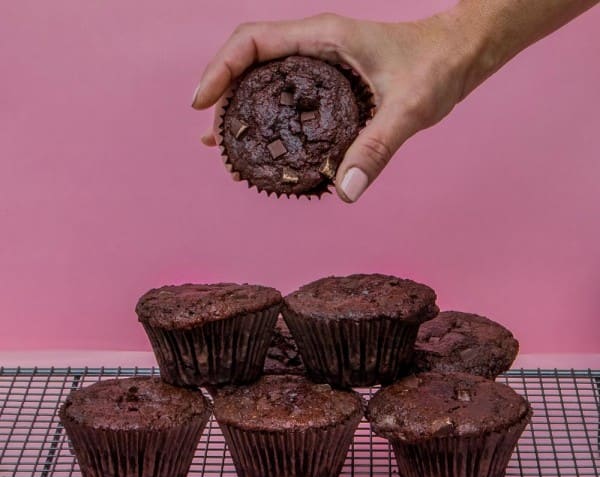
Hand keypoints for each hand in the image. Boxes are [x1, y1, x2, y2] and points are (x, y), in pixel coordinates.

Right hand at [191, 12, 476, 202]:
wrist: (459, 55)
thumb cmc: (438, 68)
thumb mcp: (409, 108)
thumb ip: (377, 148)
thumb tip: (345, 191)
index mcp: (324, 38)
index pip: (252, 41)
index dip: (220, 69)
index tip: (202, 105)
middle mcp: (316, 48)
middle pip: (249, 63)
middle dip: (224, 99)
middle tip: (213, 142)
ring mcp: (322, 65)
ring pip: (265, 80)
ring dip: (241, 111)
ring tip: (226, 148)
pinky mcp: (331, 84)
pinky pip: (287, 97)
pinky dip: (269, 119)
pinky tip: (266, 148)